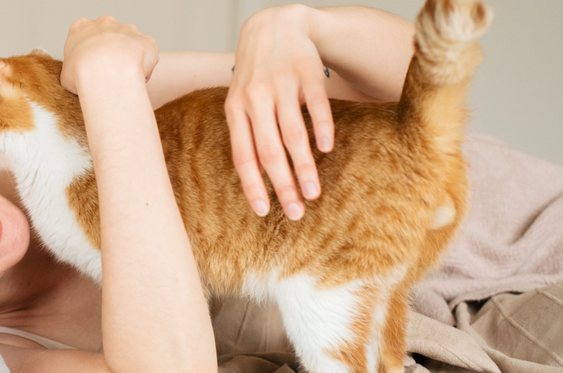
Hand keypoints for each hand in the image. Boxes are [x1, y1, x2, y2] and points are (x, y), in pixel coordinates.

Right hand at [61, 15, 158, 94]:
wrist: (106, 74)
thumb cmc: (82, 74)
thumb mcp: (66, 74)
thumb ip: (74, 69)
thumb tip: (80, 78)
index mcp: (81, 27)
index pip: (85, 36)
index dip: (89, 55)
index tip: (90, 69)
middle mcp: (105, 23)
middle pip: (109, 36)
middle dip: (111, 52)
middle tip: (108, 74)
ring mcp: (128, 29)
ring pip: (130, 44)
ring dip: (129, 59)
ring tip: (123, 80)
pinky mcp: (146, 40)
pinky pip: (147, 54)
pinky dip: (145, 67)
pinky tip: (137, 80)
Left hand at [225, 5, 333, 220]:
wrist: (275, 26)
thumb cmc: (257, 75)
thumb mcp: (241, 102)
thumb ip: (247, 135)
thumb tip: (257, 181)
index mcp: (235, 110)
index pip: (243, 156)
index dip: (252, 185)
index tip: (263, 212)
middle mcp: (255, 99)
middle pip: (269, 151)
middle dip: (283, 186)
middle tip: (296, 213)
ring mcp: (281, 85)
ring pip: (293, 134)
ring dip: (304, 167)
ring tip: (314, 193)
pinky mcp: (307, 73)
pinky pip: (315, 106)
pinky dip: (322, 128)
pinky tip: (327, 149)